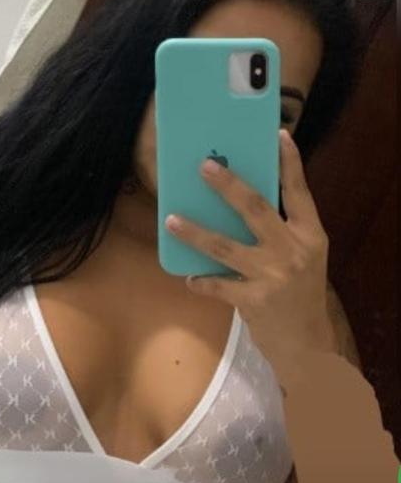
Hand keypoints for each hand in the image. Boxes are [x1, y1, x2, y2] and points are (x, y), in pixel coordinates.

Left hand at [165, 130, 336, 383]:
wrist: (309, 346)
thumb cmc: (302, 297)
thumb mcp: (305, 259)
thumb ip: (283, 232)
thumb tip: (243, 202)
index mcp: (311, 236)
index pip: (300, 192)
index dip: (289, 164)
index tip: (277, 136)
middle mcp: (293, 251)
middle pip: (255, 208)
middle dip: (227, 185)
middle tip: (204, 166)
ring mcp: (273, 276)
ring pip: (225, 246)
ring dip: (195, 232)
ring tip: (171, 220)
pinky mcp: (254, 300)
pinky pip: (217, 285)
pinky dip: (201, 280)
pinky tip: (188, 277)